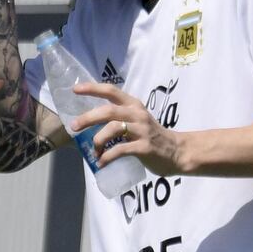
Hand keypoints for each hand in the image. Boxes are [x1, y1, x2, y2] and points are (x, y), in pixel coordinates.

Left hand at [70, 82, 185, 175]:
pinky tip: (101, 163)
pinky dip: (107, 157)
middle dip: (87, 118)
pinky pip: (120, 150)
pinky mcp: (144, 147)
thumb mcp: (137, 119)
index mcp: (133, 105)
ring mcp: (142, 130)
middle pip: (108, 111)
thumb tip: (89, 122)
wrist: (179, 151)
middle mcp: (137, 114)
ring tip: (94, 151)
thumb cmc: (152, 135)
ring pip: (113, 129)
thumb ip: (119, 117)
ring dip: (97, 140)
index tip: (75, 89)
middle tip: (73, 126)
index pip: (111, 91)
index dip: (92, 88)